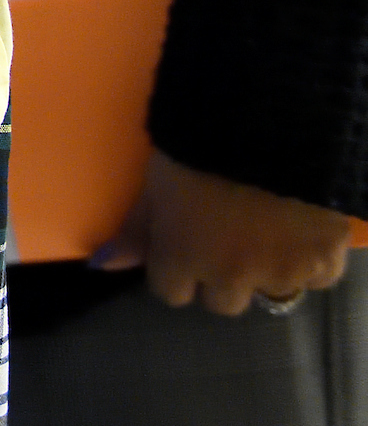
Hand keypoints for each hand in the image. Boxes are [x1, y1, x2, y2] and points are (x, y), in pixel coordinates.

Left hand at [94, 150, 351, 314]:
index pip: (171, 292)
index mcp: (182, 258)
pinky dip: (313, 261)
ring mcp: (281, 273)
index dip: (177, 269)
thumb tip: (101, 264)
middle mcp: (231, 277)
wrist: (271, 124)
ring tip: (270, 232)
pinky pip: (320, 278)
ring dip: (269, 270)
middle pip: (223, 301)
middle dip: (222, 277)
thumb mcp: (157, 181)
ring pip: (272, 293)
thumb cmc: (198, 145)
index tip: (187, 247)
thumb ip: (137, 228)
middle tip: (230, 241)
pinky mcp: (325, 259)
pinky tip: (304, 231)